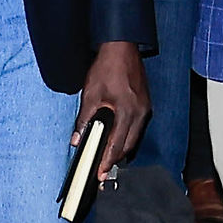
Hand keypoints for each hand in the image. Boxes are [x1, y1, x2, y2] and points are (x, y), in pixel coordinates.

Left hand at [77, 41, 148, 178]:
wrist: (122, 49)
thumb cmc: (107, 68)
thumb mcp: (90, 94)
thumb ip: (84, 119)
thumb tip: (78, 139)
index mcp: (126, 112)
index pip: (117, 144)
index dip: (107, 161)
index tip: (100, 173)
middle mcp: (140, 113)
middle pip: (129, 145)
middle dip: (115, 159)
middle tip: (102, 171)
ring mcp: (145, 108)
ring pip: (134, 137)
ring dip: (122, 148)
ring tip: (108, 157)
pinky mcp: (145, 104)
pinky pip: (137, 127)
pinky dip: (127, 136)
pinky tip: (117, 138)